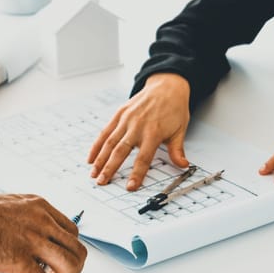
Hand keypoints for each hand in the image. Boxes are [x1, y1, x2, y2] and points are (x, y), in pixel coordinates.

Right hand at [0, 187, 86, 272]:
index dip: (69, 249)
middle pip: (77, 248)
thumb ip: (28, 219)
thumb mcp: (14, 205)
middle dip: (72, 268)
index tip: (58, 259)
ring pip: (70, 264)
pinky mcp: (19, 258)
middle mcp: (42, 222)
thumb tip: (32, 241)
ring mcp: (33, 239)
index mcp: (41, 208)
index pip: (72, 231)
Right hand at [88, 73, 190, 190]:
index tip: (130, 186)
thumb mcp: (180, 129)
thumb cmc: (174, 108)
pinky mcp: (119, 114)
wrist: (166, 86)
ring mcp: (126, 119)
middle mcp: (137, 126)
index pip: (143, 158)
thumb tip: (183, 165)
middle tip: (102, 182)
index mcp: (154, 132)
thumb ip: (178, 149)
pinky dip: (97, 145)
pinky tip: (91, 157)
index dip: (136, 174)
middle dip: (110, 169)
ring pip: (109, 142)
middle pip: (120, 151)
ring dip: (100, 159)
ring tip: (94, 174)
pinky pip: (105, 131)